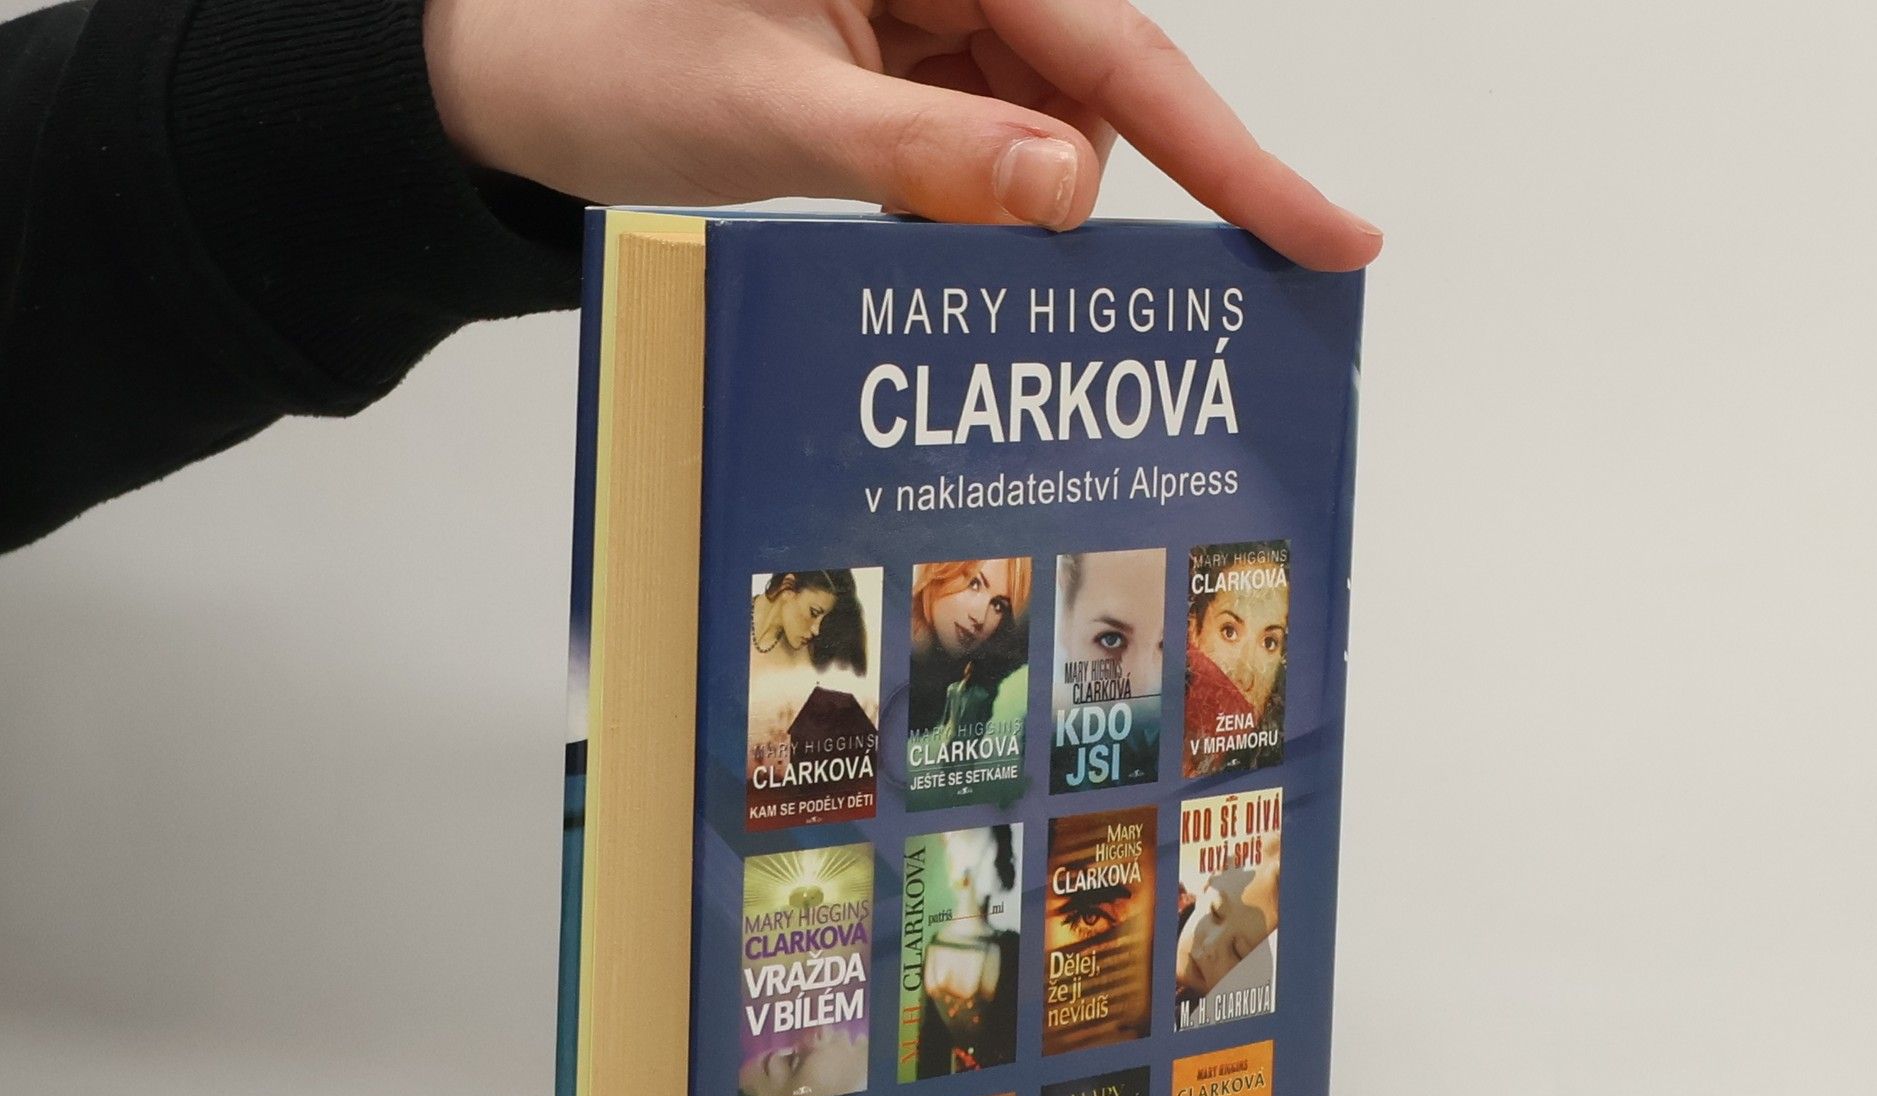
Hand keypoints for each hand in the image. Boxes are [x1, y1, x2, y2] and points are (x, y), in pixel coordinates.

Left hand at [423, 0, 1379, 270]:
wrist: (514, 69)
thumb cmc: (607, 57)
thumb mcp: (767, 112)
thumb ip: (922, 155)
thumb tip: (1069, 195)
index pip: (1119, 52)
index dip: (1234, 153)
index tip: (1329, 235)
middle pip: (1090, 99)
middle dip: (1059, 199)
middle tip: (964, 257)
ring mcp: (932, 17)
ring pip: (1041, 136)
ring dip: (996, 211)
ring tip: (887, 228)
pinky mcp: (906, 65)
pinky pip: (984, 146)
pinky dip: (966, 205)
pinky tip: (906, 225)